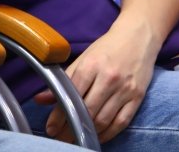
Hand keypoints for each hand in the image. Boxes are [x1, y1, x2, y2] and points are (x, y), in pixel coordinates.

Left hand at [34, 18, 158, 142]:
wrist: (138, 38)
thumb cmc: (107, 48)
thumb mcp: (83, 58)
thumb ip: (64, 79)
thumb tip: (41, 99)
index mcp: (91, 65)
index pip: (72, 94)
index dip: (59, 114)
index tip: (50, 128)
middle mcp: (109, 78)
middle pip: (88, 110)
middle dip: (72, 128)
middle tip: (61, 139)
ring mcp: (125, 89)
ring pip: (104, 119)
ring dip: (89, 133)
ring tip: (75, 140)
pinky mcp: (137, 97)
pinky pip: (121, 122)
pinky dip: (109, 133)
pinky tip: (97, 137)